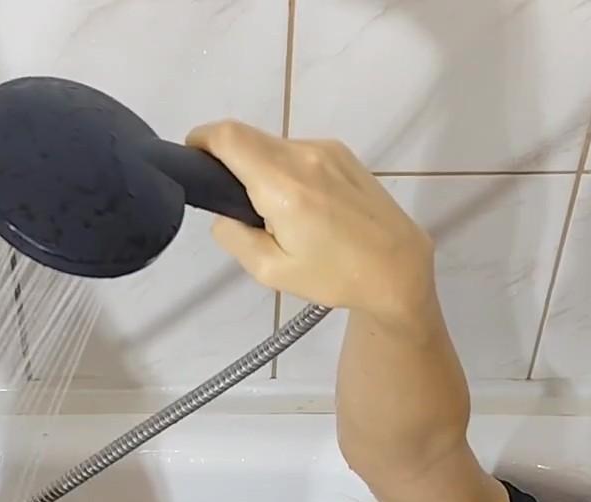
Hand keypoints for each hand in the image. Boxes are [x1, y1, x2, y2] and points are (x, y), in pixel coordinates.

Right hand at [186, 121, 435, 329]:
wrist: (397, 268)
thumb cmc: (335, 276)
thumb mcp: (271, 271)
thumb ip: (234, 237)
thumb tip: (223, 214)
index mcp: (283, 185)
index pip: (228, 136)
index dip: (200, 140)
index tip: (192, 161)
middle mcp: (304, 156)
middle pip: (247, 137)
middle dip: (228, 159)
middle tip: (232, 200)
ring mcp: (326, 149)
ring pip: (272, 144)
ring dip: (259, 166)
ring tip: (274, 212)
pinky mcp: (342, 153)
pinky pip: (297, 151)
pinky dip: (284, 169)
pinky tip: (301, 205)